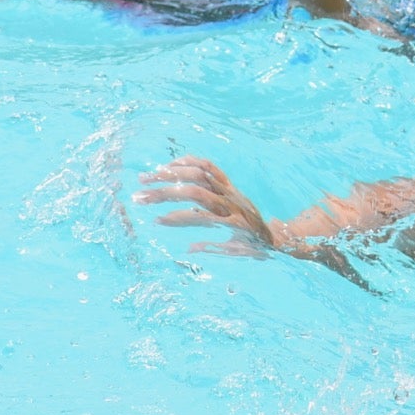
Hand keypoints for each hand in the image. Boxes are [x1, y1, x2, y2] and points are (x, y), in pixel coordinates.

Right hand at [134, 156, 285, 253]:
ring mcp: (229, 189)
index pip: (202, 216)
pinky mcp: (228, 182)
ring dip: (170, 174)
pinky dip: (186, 163)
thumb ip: (217, 249)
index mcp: (233, 222)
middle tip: (138, 197)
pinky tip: (166, 167)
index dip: (179, 218)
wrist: (275, 233)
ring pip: (198, 173)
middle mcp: (230, 202)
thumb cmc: (254, 247)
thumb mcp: (238, 252)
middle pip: (194, 191)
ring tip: (144, 178)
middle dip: (165, 193)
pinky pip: (208, 166)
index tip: (156, 221)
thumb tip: (190, 248)